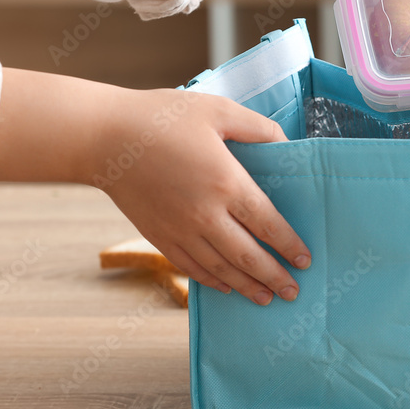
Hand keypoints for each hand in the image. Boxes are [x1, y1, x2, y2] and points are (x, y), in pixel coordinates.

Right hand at [0, 69, 309, 305]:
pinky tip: (227, 287)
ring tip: (266, 299)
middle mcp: (205, 214)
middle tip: (294, 292)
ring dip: (246, 286)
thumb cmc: (161, 117)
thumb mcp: (218, 110)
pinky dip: (212, 281)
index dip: (289, 245)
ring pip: (221, 269)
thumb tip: (287, 147)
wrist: (104, 138)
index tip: (305, 259)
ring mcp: (180, 230)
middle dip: (274, 276)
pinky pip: (192, 267)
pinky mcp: (159, 236)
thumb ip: (258, 129)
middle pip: (248, 256)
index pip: (267, 223)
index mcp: (226, 182)